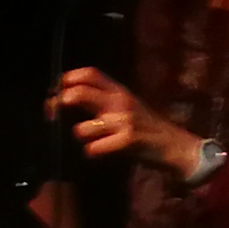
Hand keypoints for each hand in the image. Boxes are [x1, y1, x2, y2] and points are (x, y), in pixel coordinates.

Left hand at [48, 67, 200, 178]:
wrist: (174, 145)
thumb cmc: (146, 127)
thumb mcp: (127, 105)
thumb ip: (103, 100)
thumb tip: (67, 97)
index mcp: (119, 90)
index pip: (89, 73)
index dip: (68, 79)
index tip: (57, 91)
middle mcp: (120, 102)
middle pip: (80, 93)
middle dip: (61, 103)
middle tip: (54, 114)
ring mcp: (123, 121)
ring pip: (82, 129)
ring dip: (80, 137)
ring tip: (91, 141)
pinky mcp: (127, 141)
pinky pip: (94, 148)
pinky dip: (92, 153)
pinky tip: (100, 153)